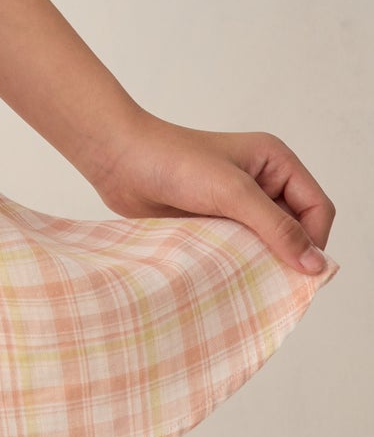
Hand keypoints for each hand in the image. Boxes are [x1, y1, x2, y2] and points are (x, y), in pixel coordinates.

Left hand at [84, 110, 334, 276]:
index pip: (317, 208)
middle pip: (296, 229)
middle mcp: (262, 183)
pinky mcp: (214, 221)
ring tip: (246, 274)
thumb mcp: (232, 191)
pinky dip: (239, 263)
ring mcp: (237, 204)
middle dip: (288, 254)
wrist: (118, 159)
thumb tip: (315, 265)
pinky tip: (227, 272)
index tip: (296, 269)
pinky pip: (240, 249)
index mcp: (276, 163)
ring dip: (261, 260)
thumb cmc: (173, 160)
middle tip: (271, 277)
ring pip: (268, 243)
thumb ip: (275, 226)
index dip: (314, 240)